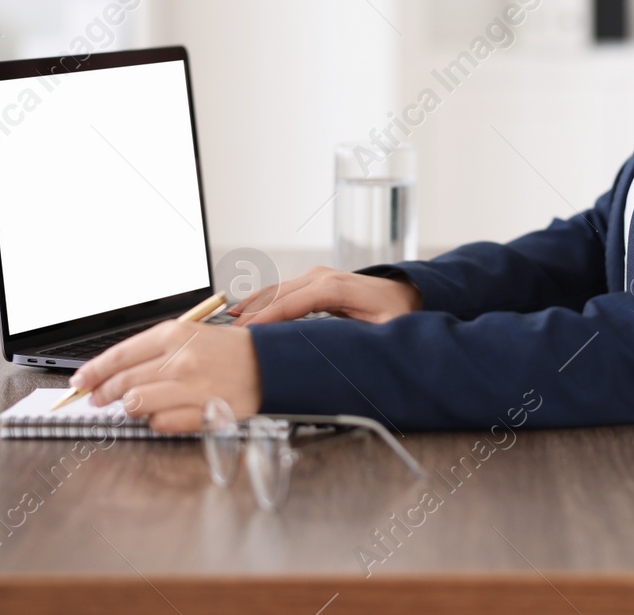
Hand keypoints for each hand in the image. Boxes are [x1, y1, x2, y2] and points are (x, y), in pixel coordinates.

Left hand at [71, 319, 259, 433]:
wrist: (268, 364)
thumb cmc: (227, 350)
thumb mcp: (189, 335)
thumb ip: (152, 351)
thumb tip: (115, 372)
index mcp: (174, 335)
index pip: (119, 355)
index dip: (94, 371)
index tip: (80, 381)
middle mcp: (180, 360)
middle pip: (122, 382)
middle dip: (103, 393)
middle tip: (96, 398)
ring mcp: (191, 388)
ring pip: (136, 404)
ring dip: (128, 407)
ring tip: (132, 405)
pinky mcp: (202, 412)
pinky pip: (160, 424)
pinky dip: (154, 422)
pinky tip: (160, 414)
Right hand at [230, 266, 421, 325]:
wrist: (407, 293)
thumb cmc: (397, 313)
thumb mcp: (384, 331)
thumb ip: (361, 340)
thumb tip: (339, 355)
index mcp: (336, 288)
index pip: (293, 302)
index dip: (268, 317)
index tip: (247, 332)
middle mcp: (322, 277)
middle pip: (277, 294)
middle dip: (251, 314)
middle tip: (227, 336)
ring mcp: (316, 277)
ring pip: (275, 290)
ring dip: (251, 305)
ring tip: (226, 324)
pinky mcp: (313, 282)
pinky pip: (281, 291)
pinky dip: (261, 301)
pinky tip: (244, 312)